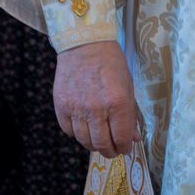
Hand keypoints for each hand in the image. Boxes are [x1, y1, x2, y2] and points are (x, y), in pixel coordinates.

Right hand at [53, 40, 137, 157]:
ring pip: (84, 141)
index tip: (125, 147)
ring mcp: (76, 108)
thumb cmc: (110, 63)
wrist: (84, 43)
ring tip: (98, 139)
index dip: (125, 148)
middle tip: (112, 149)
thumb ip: (130, 114)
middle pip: (102, 145)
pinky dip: (76, 133)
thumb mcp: (127, 86)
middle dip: (110, 151)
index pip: (122, 139)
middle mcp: (96, 108)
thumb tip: (133, 138)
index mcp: (117, 103)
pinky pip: (68, 131)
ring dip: (93, 144)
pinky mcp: (61, 105)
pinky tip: (83, 126)